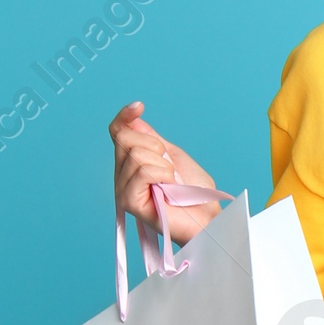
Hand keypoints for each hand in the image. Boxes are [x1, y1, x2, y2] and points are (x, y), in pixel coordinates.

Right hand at [109, 102, 221, 241]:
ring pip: (136, 155)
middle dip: (154, 145)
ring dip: (163, 165)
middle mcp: (122, 174)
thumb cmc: (193, 192)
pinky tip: (169, 188)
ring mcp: (123, 188)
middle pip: (125, 138)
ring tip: (171, 182)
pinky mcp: (129, 201)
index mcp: (131, 161)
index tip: (139, 106)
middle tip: (170, 167)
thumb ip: (152, 139)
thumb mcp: (173, 156)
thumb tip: (134, 119)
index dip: (125, 115)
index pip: (117, 131)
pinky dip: (162, 175)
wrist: (206, 217)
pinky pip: (143, 171)